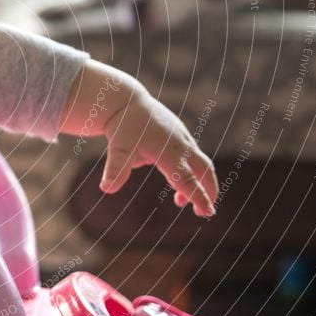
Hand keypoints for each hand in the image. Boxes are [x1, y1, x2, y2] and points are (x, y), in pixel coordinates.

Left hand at [100, 86, 218, 217]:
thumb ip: (116, 170)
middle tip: (204, 213)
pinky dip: (190, 171)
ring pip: (200, 164)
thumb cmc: (124, 127)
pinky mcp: (180, 136)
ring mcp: (183, 139)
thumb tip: (106, 188)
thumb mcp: (118, 149)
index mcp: (168, 151)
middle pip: (205, 170)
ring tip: (179, 201)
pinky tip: (173, 180)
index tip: (207, 212)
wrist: (127, 102)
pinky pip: (191, 157)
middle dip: (209, 191)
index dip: (198, 197)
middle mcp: (181, 145)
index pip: (187, 179)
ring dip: (197, 183)